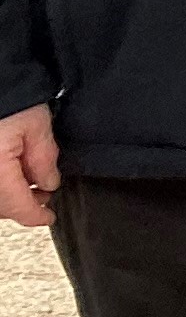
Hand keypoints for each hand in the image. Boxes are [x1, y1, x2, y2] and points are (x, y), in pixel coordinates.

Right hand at [0, 103, 52, 227]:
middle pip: (0, 205)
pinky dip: (2, 185)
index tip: (49, 217)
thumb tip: (49, 184)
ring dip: (10, 196)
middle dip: (22, 205)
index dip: (34, 216)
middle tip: (45, 197)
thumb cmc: (10, 99)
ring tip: (33, 184)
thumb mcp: (36, 126)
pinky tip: (14, 174)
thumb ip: (43, 160)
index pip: (15, 206)